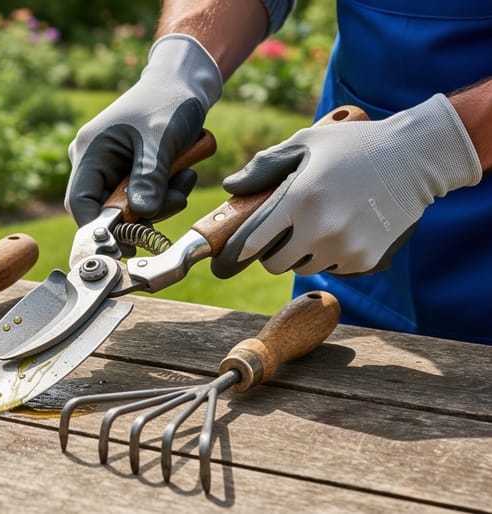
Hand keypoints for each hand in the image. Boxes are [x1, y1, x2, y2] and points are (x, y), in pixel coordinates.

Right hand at [64, 34, 221, 226]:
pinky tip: (183, 173)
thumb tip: (142, 214)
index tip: (127, 244)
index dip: (99, 228)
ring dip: (160, 202)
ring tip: (185, 176)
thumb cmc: (168, 101)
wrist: (183, 83)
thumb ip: (150, 177)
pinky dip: (163, 193)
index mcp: (90, 150)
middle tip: (175, 200)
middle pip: (107, 209)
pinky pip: (142, 196)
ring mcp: (110, 167)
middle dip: (144, 212)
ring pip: (129, 206)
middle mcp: (93, 161)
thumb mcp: (161, 139)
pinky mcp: (128, 170)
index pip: (79, 203)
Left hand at [211, 94, 482, 277]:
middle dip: (273, 252)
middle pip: (275, 264)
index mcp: (299, 199)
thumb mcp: (306, 143)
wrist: (415, 158)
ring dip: (303, 255)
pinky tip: (343, 231)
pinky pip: (333, 269)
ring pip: (304, 268)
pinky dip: (331, 257)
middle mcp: (320, 229)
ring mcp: (345, 248)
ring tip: (317, 227)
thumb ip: (264, 166)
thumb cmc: (353, 146)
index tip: (234, 252)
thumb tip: (231, 187)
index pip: (253, 242)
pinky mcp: (366, 260)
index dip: (241, 249)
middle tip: (284, 234)